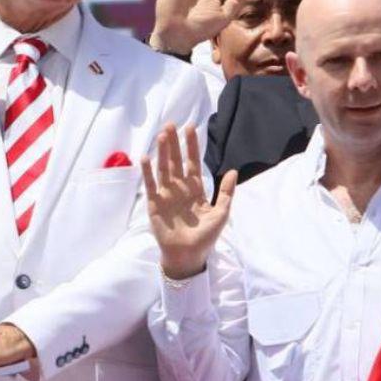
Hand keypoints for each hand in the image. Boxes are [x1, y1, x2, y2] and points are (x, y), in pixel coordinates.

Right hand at [142, 123, 236, 279]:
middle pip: (175, 161)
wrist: (188, 256)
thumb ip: (227, 192)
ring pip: (163, 169)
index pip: (193, 162)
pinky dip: (147, 172)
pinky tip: (145, 158)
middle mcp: (179, 188)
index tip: (190, 128)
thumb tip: (234, 170)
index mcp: (195, 189)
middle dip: (173, 143)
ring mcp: (166, 195)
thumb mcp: (222, 213)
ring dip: (162, 152)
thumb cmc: (206, 236)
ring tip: (162, 135)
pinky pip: (150, 185)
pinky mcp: (154, 204)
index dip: (191, 146)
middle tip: (171, 124)